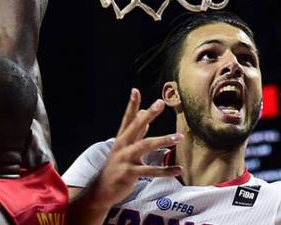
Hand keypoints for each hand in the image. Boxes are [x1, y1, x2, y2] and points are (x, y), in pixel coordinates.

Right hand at [84, 89, 183, 207]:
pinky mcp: (130, 173)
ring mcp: (125, 159)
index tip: (135, 90)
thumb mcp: (123, 149)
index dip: (132, 105)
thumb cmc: (115, 168)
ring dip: (163, 140)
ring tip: (179, 137)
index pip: (127, 119)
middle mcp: (122, 146)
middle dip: (148, 114)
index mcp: (121, 139)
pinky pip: (151, 171)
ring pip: (145, 146)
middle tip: (160, 103)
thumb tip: (143, 116)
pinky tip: (178, 169)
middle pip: (136, 126)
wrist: (101, 191)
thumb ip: (135, 133)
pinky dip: (166, 171)